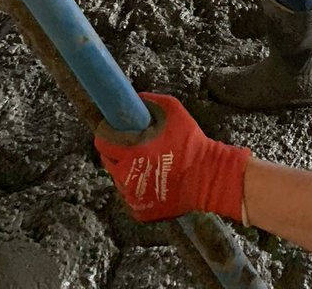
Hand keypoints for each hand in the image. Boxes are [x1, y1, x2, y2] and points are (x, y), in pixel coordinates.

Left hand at [95, 92, 250, 222]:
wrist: (209, 178)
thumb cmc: (191, 143)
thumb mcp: (174, 112)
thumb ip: (151, 102)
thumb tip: (135, 99)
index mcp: (131, 153)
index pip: (102, 142)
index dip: (107, 132)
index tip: (115, 128)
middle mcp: (127, 178)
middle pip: (108, 161)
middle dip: (117, 151)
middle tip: (135, 145)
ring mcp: (132, 198)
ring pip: (119, 180)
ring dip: (127, 170)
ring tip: (148, 163)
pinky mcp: (139, 212)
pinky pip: (130, 196)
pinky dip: (136, 188)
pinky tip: (153, 180)